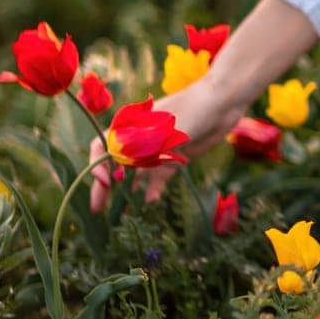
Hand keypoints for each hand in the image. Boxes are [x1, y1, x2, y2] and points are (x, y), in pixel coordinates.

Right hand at [87, 75, 248, 211]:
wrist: (222, 103)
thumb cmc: (191, 108)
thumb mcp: (163, 128)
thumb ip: (142, 149)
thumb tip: (119, 170)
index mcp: (130, 126)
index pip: (102, 145)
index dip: (97, 164)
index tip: (105, 181)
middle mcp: (139, 139)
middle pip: (115, 164)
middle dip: (105, 186)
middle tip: (97, 209)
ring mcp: (157, 150)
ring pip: (136, 175)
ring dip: (128, 192)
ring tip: (120, 215)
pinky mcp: (174, 158)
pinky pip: (158, 178)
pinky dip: (153, 190)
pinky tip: (151, 202)